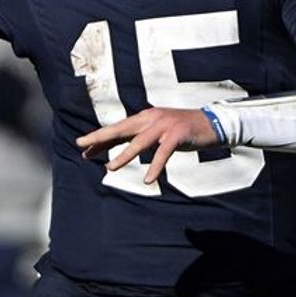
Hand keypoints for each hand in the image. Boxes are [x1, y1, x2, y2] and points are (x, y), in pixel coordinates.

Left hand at [76, 107, 217, 184]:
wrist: (213, 123)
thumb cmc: (183, 130)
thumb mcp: (159, 132)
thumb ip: (141, 138)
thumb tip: (121, 150)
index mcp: (145, 117)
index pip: (118, 128)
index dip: (100, 137)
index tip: (82, 146)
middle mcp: (152, 118)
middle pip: (122, 129)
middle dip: (100, 138)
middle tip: (82, 146)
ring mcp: (165, 125)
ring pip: (140, 142)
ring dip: (124, 156)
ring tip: (110, 168)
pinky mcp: (178, 134)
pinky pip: (164, 152)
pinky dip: (155, 166)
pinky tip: (148, 179)